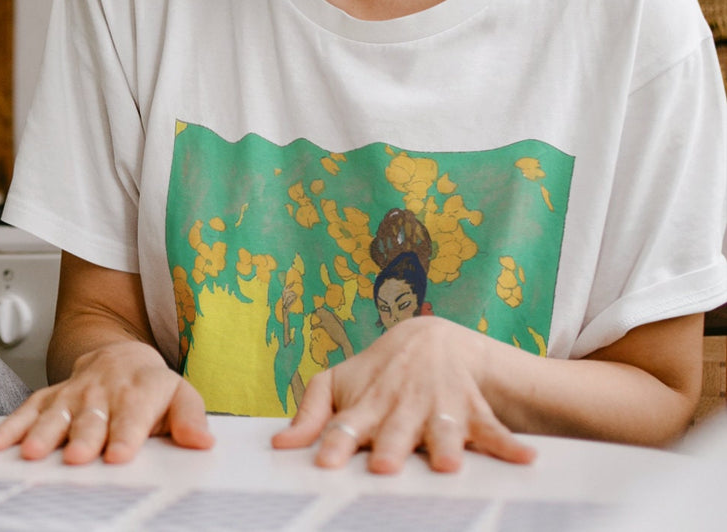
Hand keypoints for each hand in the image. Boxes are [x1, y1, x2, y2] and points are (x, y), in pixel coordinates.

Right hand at [0, 340, 213, 463]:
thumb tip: (203, 441)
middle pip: (92, 416)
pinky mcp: (51, 396)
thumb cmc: (151, 388)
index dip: (125, 435)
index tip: (118, 455)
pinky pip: (28, 409)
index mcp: (141, 390)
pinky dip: (10, 426)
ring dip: (43, 432)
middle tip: (75, 457)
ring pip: (57, 412)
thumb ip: (191, 418)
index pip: (133, 415)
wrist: (121, 356)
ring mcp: (74, 393)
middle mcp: (104, 390)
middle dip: (83, 436)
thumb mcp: (180, 395)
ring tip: (32, 453)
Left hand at [271, 316, 536, 473]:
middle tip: (386, 466)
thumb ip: (310, 418)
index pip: (345, 426)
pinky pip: (493, 428)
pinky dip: (509, 444)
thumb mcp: (339, 386)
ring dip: (445, 446)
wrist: (433, 340)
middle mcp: (401, 406)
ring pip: (442, 430)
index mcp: (366, 405)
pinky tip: (525, 457)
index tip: (324, 463)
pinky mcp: (472, 410)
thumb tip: (279, 445)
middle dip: (391, 446)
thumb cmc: (378, 374)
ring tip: (448, 464)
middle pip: (394, 430)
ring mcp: (438, 407)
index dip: (334, 444)